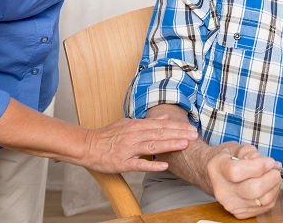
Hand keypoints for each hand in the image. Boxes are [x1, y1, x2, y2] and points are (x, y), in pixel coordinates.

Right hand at [81, 114, 198, 172]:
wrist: (87, 146)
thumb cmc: (108, 136)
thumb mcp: (128, 123)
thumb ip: (147, 121)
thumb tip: (165, 117)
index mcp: (136, 125)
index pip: (161, 125)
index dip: (177, 126)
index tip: (191, 127)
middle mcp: (134, 135)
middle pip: (160, 134)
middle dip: (178, 134)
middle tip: (194, 135)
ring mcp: (128, 149)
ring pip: (152, 146)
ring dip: (169, 145)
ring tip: (184, 145)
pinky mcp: (122, 162)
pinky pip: (139, 164)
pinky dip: (152, 164)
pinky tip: (164, 165)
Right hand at [206, 144, 281, 218]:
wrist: (213, 176)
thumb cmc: (226, 159)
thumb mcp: (234, 148)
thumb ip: (248, 151)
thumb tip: (261, 160)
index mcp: (217, 169)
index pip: (237, 172)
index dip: (258, 166)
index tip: (269, 161)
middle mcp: (222, 190)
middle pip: (253, 189)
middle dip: (271, 177)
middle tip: (274, 168)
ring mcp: (231, 204)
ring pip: (263, 200)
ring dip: (274, 186)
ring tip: (273, 175)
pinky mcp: (240, 213)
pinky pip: (265, 206)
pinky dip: (272, 194)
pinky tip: (269, 185)